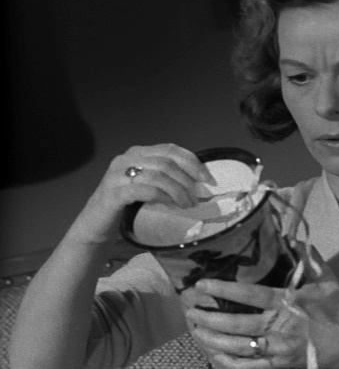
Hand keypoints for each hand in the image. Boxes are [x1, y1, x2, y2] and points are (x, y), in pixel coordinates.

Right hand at [68, 143, 213, 245]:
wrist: (95, 224)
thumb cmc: (127, 204)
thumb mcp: (148, 184)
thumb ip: (166, 176)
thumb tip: (199, 181)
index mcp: (138, 152)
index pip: (171, 149)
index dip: (193, 162)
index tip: (208, 179)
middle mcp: (126, 159)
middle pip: (167, 162)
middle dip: (187, 181)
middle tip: (196, 198)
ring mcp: (117, 175)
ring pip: (157, 175)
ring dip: (178, 191)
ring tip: (187, 205)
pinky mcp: (112, 193)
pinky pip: (144, 190)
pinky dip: (162, 196)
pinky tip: (170, 205)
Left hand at [186, 246, 338, 368]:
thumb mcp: (327, 280)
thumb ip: (308, 259)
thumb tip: (292, 237)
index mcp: (290, 303)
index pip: (251, 295)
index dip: (224, 290)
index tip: (202, 285)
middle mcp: (282, 327)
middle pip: (238, 325)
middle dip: (210, 319)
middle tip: (190, 312)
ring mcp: (280, 350)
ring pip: (239, 348)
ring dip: (214, 341)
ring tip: (196, 332)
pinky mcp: (282, 366)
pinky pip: (249, 368)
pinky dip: (229, 364)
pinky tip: (214, 357)